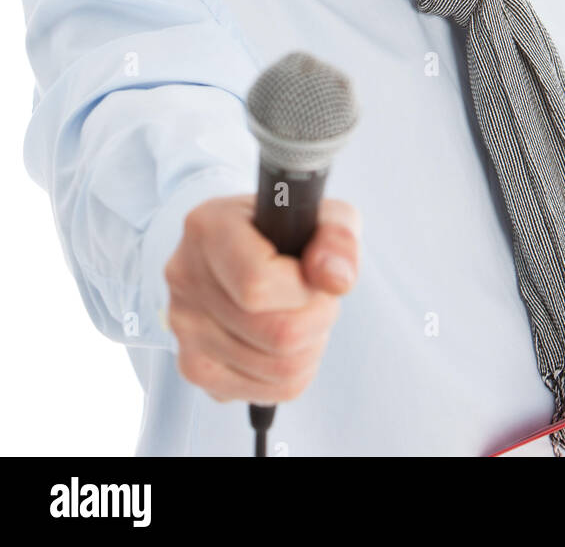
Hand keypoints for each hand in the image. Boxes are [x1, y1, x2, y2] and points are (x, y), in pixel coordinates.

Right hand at [164, 193, 361, 403]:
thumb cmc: (285, 230)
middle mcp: (185, 278)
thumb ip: (338, 237)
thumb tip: (335, 280)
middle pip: (275, 334)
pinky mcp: (194, 367)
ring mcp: (184, 327)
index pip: (257, 285)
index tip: (317, 276)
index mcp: (208, 228)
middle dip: (318, 319)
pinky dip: (294, 373)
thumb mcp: (322, 214)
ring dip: (310, 346)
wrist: (249, 249)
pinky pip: (268, 392)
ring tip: (303, 314)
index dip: (304, 290)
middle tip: (319, 298)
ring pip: (277, 369)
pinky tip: (285, 340)